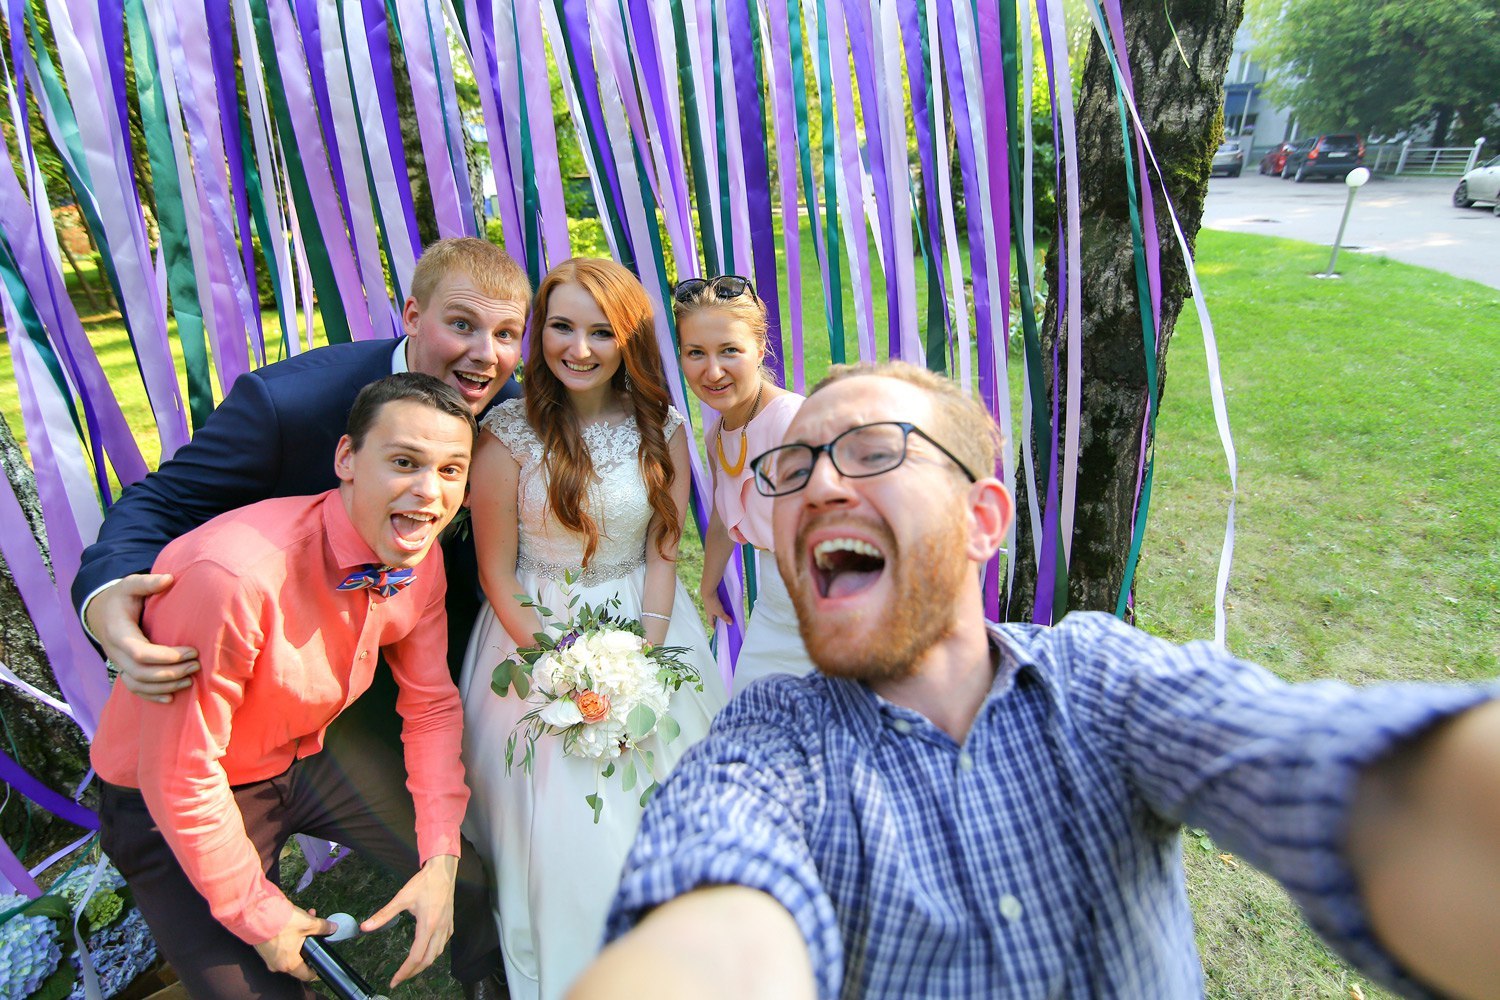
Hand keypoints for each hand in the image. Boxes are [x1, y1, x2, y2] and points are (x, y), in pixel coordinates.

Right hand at [85, 574, 197, 702]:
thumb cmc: (121, 598)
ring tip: (190, 680)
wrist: (101, 612)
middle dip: (171, 673)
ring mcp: (118, 663)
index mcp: (118, 633)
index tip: (193, 651)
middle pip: (141, 673)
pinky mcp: (124, 669)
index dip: (167, 656)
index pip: (141, 653)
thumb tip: (169, 579)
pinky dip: (152, 696)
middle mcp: (116, 652)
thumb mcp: (129, 584)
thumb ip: (147, 582)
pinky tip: (171, 698)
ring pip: (138, 684)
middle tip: (196, 665)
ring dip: (165, 686)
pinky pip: (135, 689)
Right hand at [252, 906, 335, 982]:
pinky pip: (280, 944)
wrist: (255, 913)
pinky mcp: (264, 947)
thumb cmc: (279, 922)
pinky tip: (295, 918)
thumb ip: (322, 927)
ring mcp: (269, 956)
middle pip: (299, 958)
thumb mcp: (307, 924)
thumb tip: (332, 927)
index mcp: (289, 964)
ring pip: (290, 948)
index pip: (306, 975)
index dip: (317, 970)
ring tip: (308, 916)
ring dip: (300, 934)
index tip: (322, 965)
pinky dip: (289, 933)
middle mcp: (277, 964)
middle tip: (316, 932)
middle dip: (310, 942)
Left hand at [363, 854, 457, 986]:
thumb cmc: (423, 883)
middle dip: (413, 972)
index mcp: (427, 926)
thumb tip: (365, 927)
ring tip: (411, 968)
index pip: (415, 957)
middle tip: (400, 978)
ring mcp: (447, 927)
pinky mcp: (450, 922)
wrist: (443, 870)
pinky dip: (434, 952)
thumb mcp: (401, 898)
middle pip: (428, 960)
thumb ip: (383, 914)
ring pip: (437, 954)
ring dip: (424, 964)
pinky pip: (443, 944)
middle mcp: (439, 930)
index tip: (395, 980)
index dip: (404, 972)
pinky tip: (427, 951)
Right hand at [700, 585, 733, 628]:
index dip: (713, 626)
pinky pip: (717, 604)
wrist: (709, 591)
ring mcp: (710, 603)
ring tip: (726, 613)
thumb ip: (725, 617)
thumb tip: (730, 623)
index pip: (710, 622)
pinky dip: (721, 605)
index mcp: (709, 614)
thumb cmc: (712, 603)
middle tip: (723, 621)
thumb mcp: (720, 612)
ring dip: (720, 611)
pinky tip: (725, 605)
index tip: (717, 629)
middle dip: (718, 618)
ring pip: (715, 609)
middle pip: (713, 616)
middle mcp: (709, 609)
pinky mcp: (713, 598)